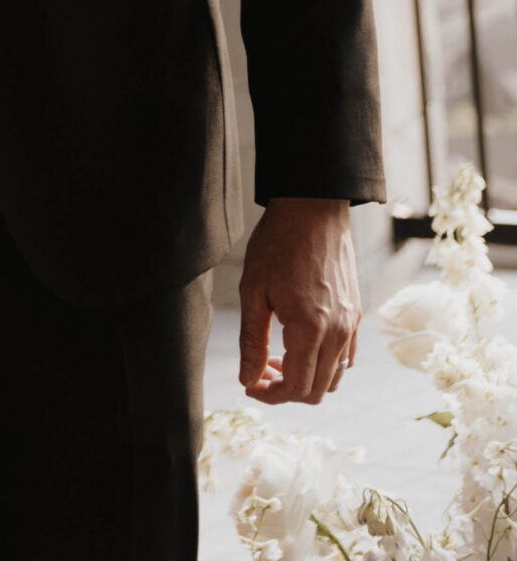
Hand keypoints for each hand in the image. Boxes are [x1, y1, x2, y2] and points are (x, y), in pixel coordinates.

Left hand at [239, 198, 360, 403]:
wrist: (312, 208)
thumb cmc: (278, 243)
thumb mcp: (253, 290)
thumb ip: (251, 341)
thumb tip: (247, 379)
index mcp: (310, 328)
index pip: (296, 388)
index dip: (270, 395)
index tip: (250, 385)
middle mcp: (337, 332)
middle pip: (317, 391)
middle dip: (285, 390)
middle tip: (259, 370)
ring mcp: (350, 324)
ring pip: (335, 377)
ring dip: (306, 378)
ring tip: (277, 356)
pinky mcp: (356, 314)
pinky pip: (346, 357)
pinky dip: (324, 364)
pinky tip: (299, 344)